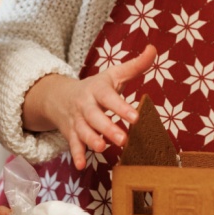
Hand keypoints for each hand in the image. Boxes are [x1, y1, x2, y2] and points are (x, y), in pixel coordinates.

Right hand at [23, 44, 156, 169]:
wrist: (59, 96)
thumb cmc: (95, 87)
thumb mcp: (113, 74)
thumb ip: (135, 65)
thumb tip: (153, 49)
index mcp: (98, 90)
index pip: (109, 97)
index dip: (121, 107)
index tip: (135, 117)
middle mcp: (85, 105)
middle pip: (95, 117)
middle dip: (107, 127)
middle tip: (123, 139)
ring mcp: (77, 120)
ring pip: (83, 131)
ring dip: (91, 140)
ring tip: (103, 147)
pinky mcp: (71, 133)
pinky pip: (72, 144)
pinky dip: (76, 155)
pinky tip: (81, 165)